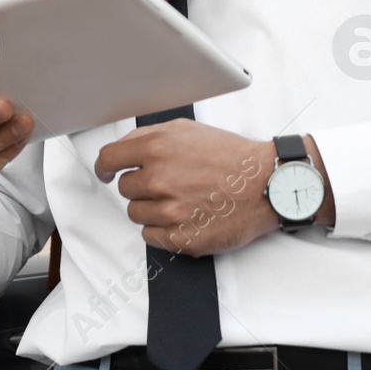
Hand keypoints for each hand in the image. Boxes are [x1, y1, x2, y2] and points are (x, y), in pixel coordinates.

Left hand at [93, 121, 331, 255]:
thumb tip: (122, 149)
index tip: (106, 172)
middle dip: (142, 186)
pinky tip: (185, 217)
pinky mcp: (180, 239)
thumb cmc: (231, 157)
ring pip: (136, 214)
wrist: (266, 185)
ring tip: (183, 199)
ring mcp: (169, 212)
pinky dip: (163, 229)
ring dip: (153, 208)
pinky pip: (150, 237)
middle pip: (125, 190)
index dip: (104, 167)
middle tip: (171, 183)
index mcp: (157, 148)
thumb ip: (149, 136)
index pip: (109, 159)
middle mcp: (159, 179)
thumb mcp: (188, 130)